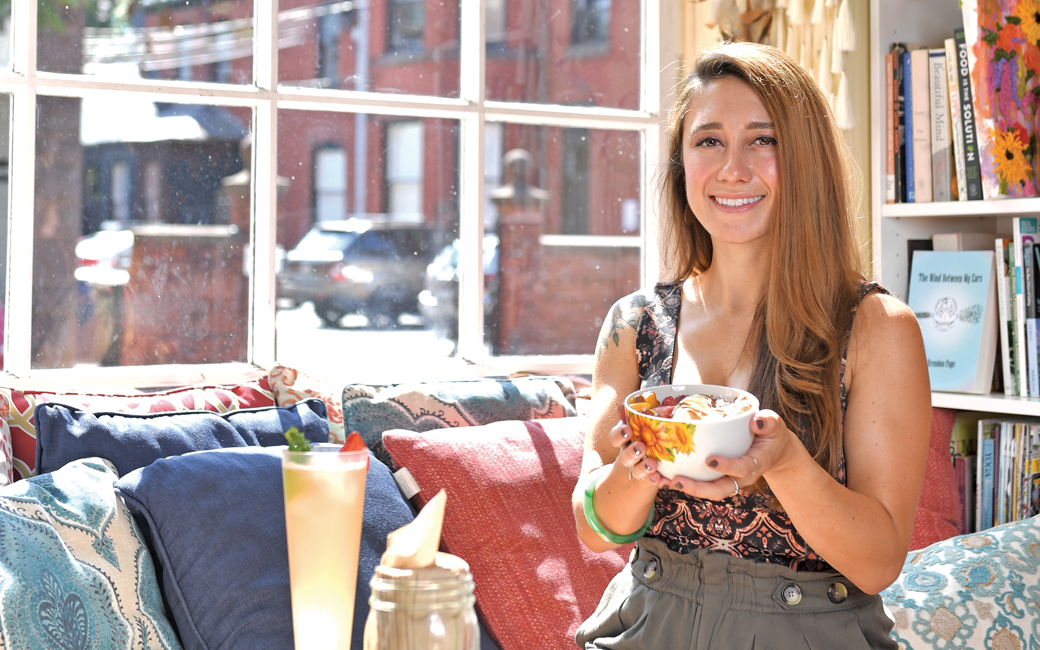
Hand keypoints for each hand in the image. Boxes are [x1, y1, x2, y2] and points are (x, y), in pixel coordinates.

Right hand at [607, 404, 662, 483]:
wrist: (648, 465)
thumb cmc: (645, 435)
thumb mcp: (640, 423)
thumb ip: (634, 413)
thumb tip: (625, 403)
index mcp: (626, 440)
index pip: (615, 437)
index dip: (619, 434)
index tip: (628, 430)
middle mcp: (629, 455)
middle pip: (624, 456)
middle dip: (631, 452)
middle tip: (641, 447)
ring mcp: (639, 468)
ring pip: (636, 471)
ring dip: (642, 468)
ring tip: (652, 464)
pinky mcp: (650, 478)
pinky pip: (651, 481)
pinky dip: (655, 480)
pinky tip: (659, 478)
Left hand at [654, 409, 793, 498]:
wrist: (772, 450)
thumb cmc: (771, 435)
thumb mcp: (775, 425)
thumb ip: (769, 422)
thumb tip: (757, 422)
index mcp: (755, 463)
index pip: (742, 468)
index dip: (727, 466)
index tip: (710, 461)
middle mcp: (741, 477)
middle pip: (720, 489)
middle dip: (697, 488)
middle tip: (676, 481)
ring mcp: (729, 479)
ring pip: (707, 490)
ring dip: (685, 487)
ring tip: (663, 481)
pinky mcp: (718, 478)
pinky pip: (702, 484)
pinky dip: (683, 482)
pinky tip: (664, 477)